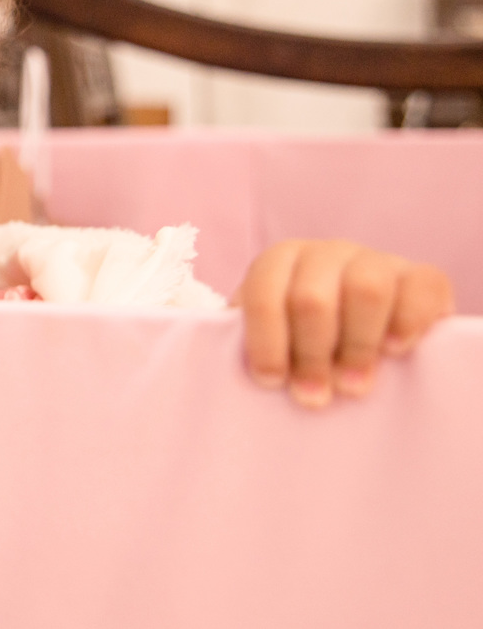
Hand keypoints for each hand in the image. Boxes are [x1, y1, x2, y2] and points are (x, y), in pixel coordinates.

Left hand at [235, 239, 453, 407]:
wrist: (360, 328)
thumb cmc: (300, 341)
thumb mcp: (270, 337)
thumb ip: (244, 344)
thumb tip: (229, 366)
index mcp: (279, 262)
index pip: (264, 294)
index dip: (265, 342)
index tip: (272, 382)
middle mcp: (325, 253)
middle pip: (312, 298)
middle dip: (310, 355)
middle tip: (313, 397)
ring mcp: (375, 259)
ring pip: (366, 290)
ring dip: (356, 346)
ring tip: (352, 386)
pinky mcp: (421, 276)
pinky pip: (420, 286)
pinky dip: (407, 321)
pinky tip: (394, 351)